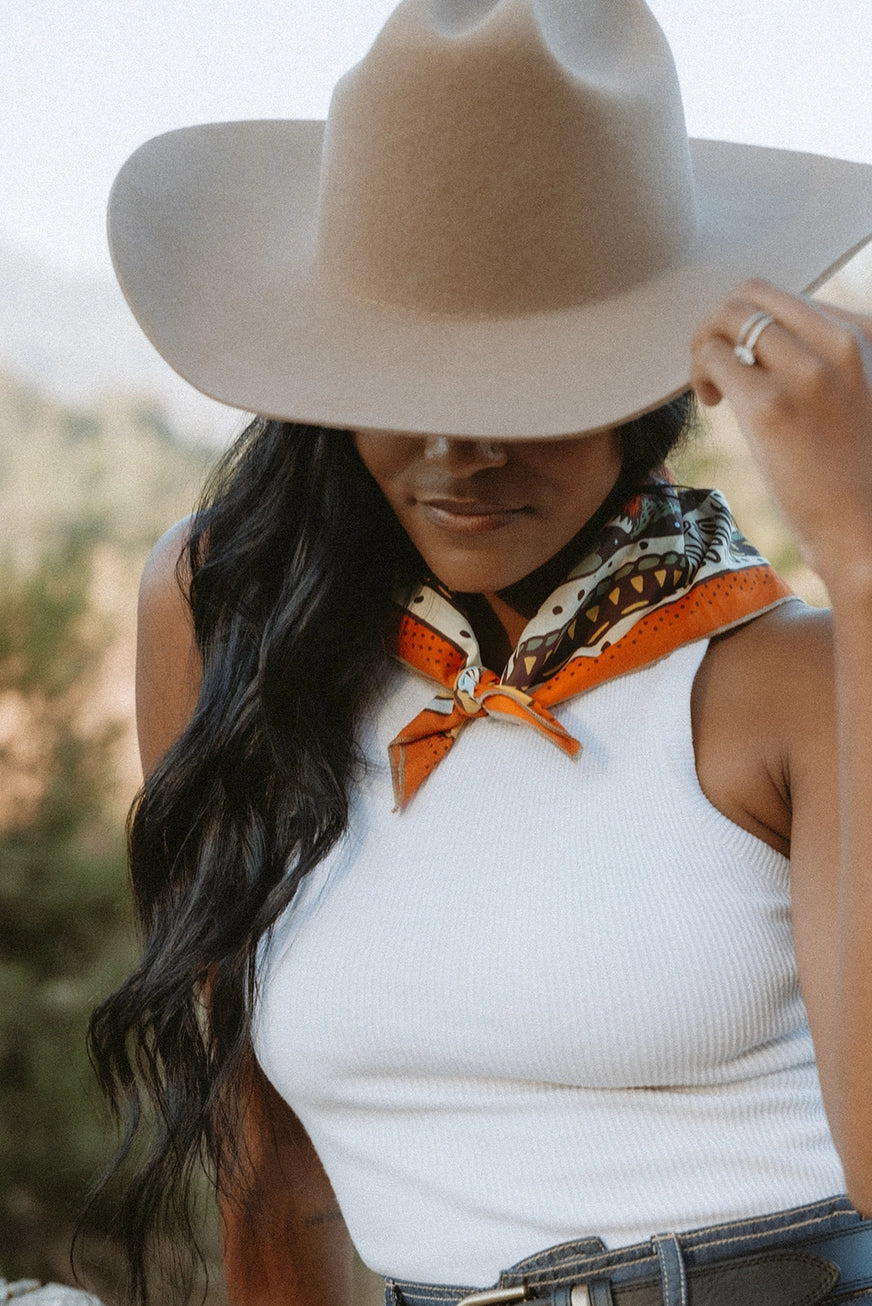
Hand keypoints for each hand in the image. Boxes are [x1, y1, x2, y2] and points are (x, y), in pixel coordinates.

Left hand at [690, 278, 871, 599]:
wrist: (865, 531)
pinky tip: (713, 403)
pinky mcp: (771, 407)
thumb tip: (754, 339)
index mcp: (863, 335)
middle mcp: (841, 344)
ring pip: (728, 316)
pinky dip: (700, 372)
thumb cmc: (850, 473)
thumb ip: (817, 359)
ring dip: (704, 346)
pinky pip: (713, 356)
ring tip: (713, 388)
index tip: (749, 366)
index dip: (752, 328)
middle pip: (752, 292)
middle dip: (720, 323)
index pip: (786, 298)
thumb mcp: (850, 395)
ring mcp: (807, 373)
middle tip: (717, 368)